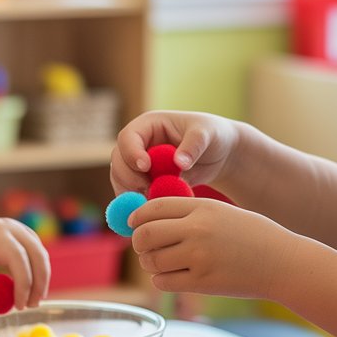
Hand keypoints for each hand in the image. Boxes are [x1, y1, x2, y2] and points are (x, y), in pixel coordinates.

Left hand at [0, 218, 50, 310]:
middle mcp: (12, 228)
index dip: (23, 282)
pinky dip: (39, 273)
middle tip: (31, 305)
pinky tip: (31, 289)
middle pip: (37, 254)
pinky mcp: (27, 236)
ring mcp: (22, 230)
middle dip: (39, 283)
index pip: (17, 257)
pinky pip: (39, 255)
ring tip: (31, 302)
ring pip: (42, 255)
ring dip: (42, 280)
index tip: (19, 305)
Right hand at [110, 110, 239, 194]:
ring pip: (121, 180)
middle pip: (118, 161)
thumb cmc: (212, 136)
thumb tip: (179, 162)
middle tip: (147, 191)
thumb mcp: (206, 135)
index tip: (146, 167)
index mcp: (148, 125)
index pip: (128, 137)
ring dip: (132, 194)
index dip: (132, 153)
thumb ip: (193, 146)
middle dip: (129, 178)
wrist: (218, 154)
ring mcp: (138, 164)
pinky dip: (138, 204)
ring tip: (153, 201)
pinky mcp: (144, 182)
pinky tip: (152, 210)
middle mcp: (138, 144)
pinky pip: (132, 194)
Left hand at [130, 197, 287, 297]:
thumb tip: (149, 221)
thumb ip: (189, 214)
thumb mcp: (222, 213)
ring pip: (151, 261)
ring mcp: (199, 257)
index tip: (134, 224)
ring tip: (163, 263)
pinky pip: (163, 282)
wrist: (283, 262)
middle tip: (145, 248)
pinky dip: (163, 280)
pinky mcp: (202, 282)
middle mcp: (197, 230)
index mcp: (202, 208)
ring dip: (151, 264)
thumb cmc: (253, 237)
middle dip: (139, 243)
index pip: (153, 208)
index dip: (137, 217)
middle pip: (145, 235)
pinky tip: (174, 277)